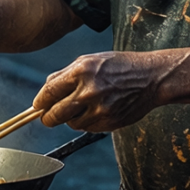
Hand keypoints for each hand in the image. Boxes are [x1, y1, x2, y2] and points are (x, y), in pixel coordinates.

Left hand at [32, 50, 173, 132]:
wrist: (151, 77)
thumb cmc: (119, 66)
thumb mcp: (90, 60)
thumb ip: (65, 75)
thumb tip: (44, 91)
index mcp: (81, 71)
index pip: (48, 93)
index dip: (40, 103)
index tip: (38, 106)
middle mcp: (88, 91)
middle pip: (54, 115)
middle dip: (48, 118)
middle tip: (49, 116)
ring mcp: (100, 109)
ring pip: (71, 124)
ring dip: (71, 119)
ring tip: (83, 108)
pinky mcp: (109, 122)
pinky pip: (87, 128)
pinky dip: (87, 123)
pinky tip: (97, 110)